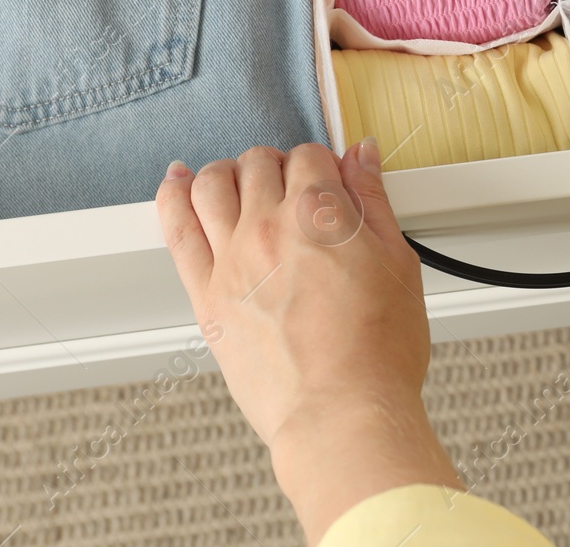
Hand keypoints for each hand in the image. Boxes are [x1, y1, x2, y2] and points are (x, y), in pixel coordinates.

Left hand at [156, 141, 461, 544]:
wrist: (342, 412)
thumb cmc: (377, 353)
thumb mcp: (398, 264)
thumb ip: (375, 202)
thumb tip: (362, 158)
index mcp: (321, 213)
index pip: (310, 157)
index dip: (321, 165)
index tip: (326, 180)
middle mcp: (270, 226)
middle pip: (259, 165)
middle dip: (277, 167)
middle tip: (289, 188)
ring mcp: (232, 259)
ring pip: (212, 184)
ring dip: (227, 173)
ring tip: (238, 183)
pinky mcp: (206, 295)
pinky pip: (176, 228)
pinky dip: (172, 195)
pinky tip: (176, 182)